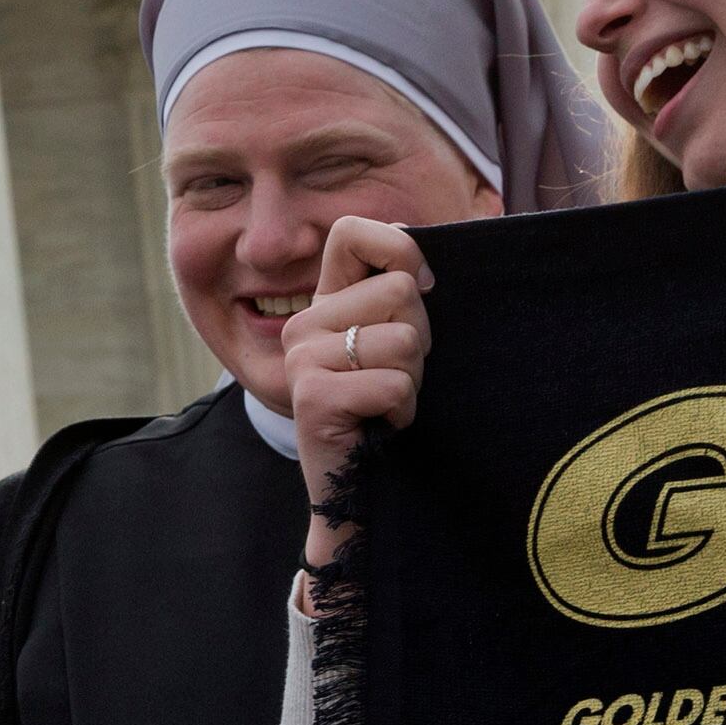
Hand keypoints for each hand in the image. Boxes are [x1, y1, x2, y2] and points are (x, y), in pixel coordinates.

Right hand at [285, 215, 436, 567]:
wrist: (355, 491)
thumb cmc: (383, 413)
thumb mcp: (393, 342)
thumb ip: (398, 294)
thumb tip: (414, 234)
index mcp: (324, 304)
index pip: (352, 233)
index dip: (399, 248)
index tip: (422, 287)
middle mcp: (304, 324)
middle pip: (401, 292)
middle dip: (420, 339)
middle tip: (395, 377)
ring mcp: (303, 359)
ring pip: (405, 340)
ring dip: (414, 380)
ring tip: (387, 404)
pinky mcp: (313, 396)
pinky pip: (394, 383)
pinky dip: (404, 410)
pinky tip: (382, 425)